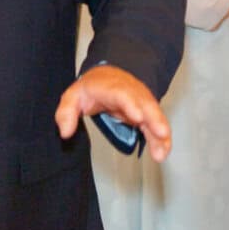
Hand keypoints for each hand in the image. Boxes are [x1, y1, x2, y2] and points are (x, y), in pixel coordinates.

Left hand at [56, 65, 171, 161]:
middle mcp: (133, 94)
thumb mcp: (72, 96)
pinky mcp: (147, 114)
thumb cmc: (94, 87)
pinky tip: (163, 151)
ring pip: (155, 117)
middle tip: (161, 134)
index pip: (124, 95)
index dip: (132, 106)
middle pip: (147, 106)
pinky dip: (162, 138)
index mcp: (113, 88)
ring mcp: (142, 103)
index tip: (138, 117)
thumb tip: (66, 132)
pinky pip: (157, 125)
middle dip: (156, 120)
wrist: (108, 76)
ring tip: (161, 153)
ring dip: (161, 134)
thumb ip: (66, 113)